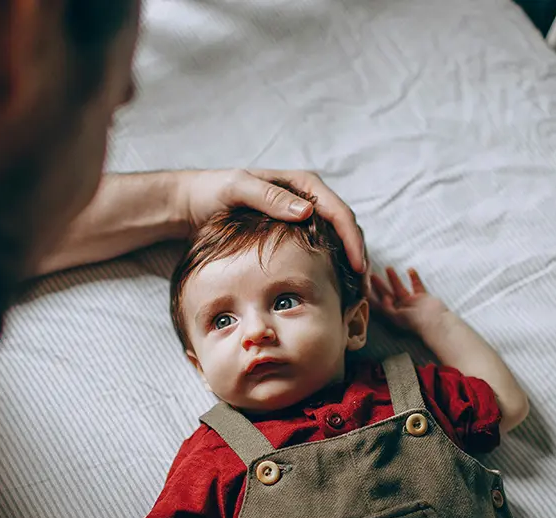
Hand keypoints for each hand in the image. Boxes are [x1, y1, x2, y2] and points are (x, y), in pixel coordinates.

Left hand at [178, 169, 367, 271]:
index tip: (357, 266)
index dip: (352, 239)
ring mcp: (303, 217)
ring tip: (354, 295)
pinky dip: (332, 269)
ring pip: (338, 241)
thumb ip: (269, 197)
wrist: (193, 204)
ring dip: (349, 266)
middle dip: (358, 256)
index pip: (338, 211)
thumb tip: (306, 211)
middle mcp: (308, 199)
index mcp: (302, 184)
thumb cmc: (213, 192)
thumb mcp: (237, 189)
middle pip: (345, 228)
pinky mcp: (295, 235)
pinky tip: (334, 289)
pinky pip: (322, 250)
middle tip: (361, 289)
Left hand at [369, 267, 449, 332]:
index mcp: (393, 315)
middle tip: (371, 274)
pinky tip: (410, 270)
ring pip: (400, 288)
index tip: (364, 287)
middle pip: (387, 294)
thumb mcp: (397, 317)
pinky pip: (417, 285)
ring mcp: (412, 302)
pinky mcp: (422, 297)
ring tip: (388, 267)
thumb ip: (388, 308)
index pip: (379, 304)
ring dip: (394, 278)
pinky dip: (414, 277)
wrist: (435, 321)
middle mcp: (401, 308)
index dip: (372, 296)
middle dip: (379, 285)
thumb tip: (383, 298)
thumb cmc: (416, 322)